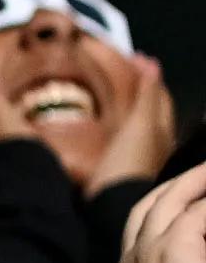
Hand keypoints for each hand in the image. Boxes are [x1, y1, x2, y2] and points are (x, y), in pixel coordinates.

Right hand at [90, 54, 177, 196]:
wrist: (112, 205)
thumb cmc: (129, 162)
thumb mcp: (140, 124)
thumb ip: (146, 95)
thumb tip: (152, 62)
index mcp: (160, 127)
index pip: (158, 94)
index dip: (148, 75)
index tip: (133, 57)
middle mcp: (154, 140)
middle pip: (149, 108)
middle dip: (139, 90)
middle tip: (120, 73)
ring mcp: (137, 156)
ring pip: (135, 124)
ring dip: (125, 109)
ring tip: (108, 96)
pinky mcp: (119, 169)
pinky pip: (119, 138)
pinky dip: (114, 127)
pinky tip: (102, 126)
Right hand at [118, 162, 205, 262]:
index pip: (140, 228)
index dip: (163, 205)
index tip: (187, 196)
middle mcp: (132, 261)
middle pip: (150, 205)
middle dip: (180, 184)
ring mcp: (147, 253)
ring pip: (170, 199)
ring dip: (198, 181)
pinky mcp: (172, 250)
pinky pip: (198, 212)